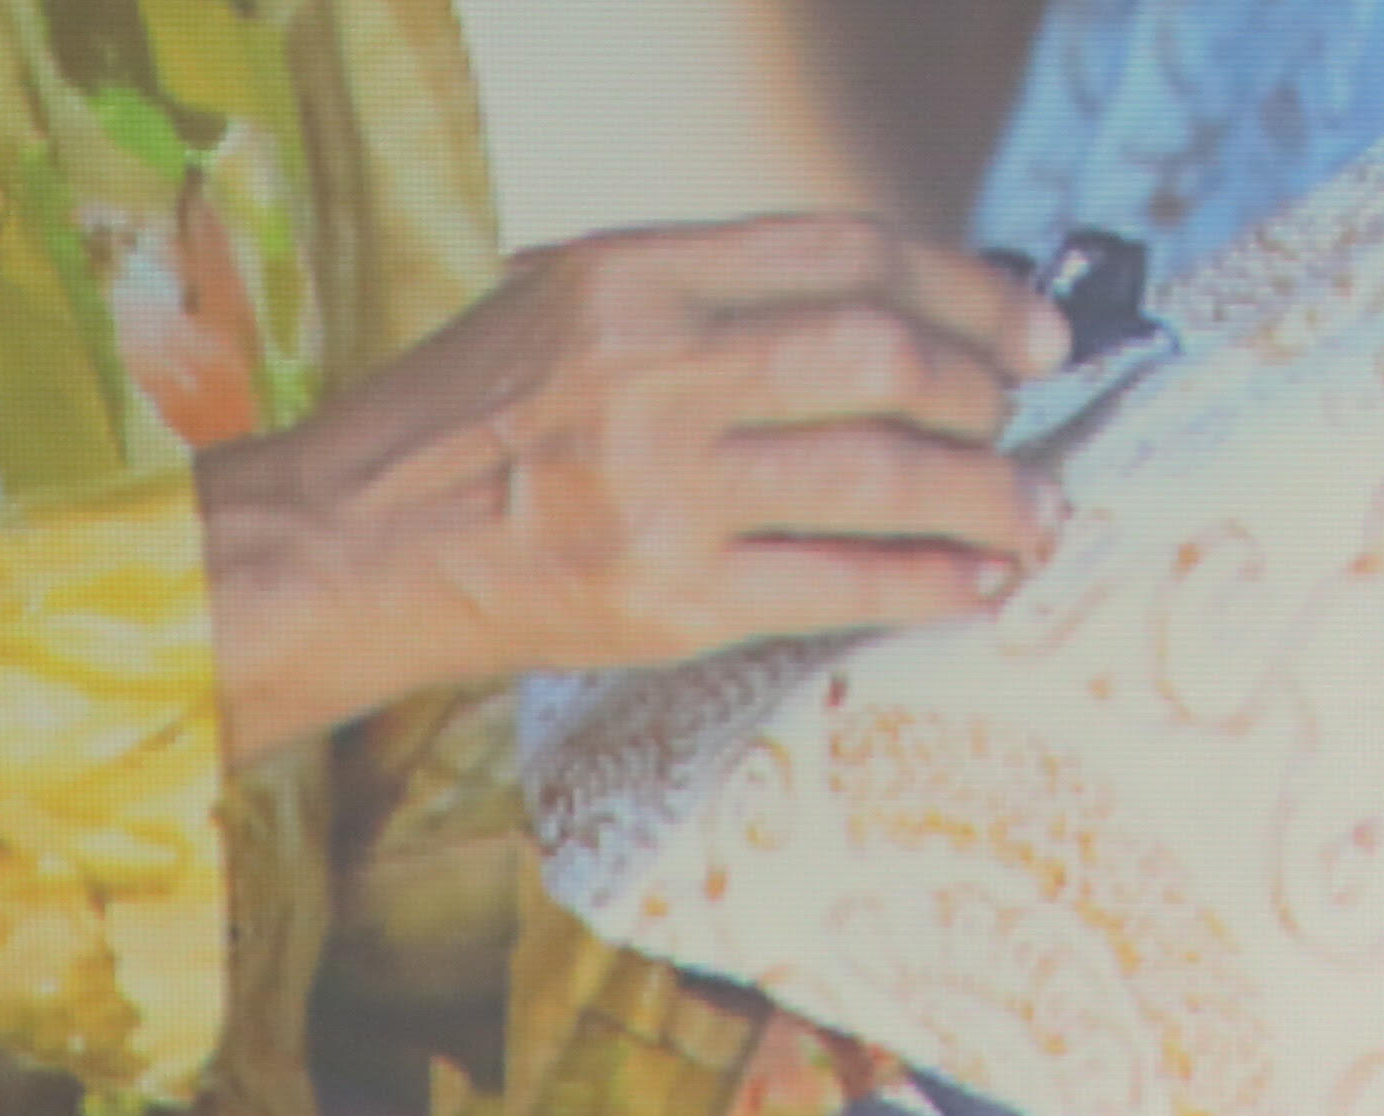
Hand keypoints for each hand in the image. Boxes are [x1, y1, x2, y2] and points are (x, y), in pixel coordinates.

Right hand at [197, 214, 1073, 761]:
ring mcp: (662, 488)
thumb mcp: (566, 308)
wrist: (351, 547)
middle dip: (982, 391)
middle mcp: (652, 367)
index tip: (1030, 327)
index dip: (965, 284)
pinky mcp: (670, 596)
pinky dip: (931, 583)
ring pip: (881, 473)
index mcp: (631, 274)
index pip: (844, 251)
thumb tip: (881, 316)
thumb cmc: (467, 430)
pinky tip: (977, 584)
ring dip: (987, 496)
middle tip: (1020, 424)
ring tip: (1033, 513)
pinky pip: (843, 583)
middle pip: (881, 353)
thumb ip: (705, 301)